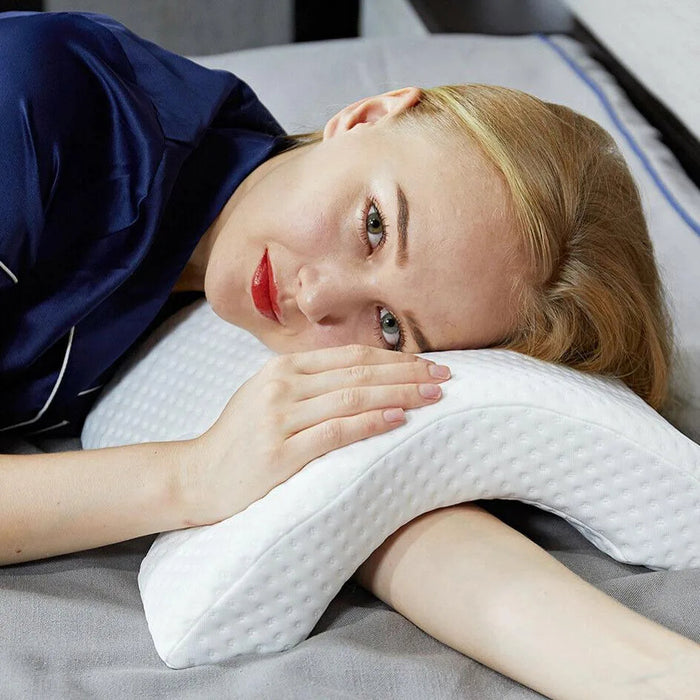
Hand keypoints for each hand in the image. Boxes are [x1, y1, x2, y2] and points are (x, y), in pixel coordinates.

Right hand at [183, 344, 450, 525]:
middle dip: (408, 374)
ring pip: (352, 397)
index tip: (428, 364)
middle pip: (358, 373)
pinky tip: (399, 420)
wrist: (196, 476)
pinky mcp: (279, 452)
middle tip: (446, 377)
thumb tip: (366, 379)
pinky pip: (335, 432)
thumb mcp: (268, 397)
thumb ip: (309, 384)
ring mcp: (279, 417)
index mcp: (283, 367)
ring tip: (434, 397)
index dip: (394, 359)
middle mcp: (282, 385)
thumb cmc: (239, 440)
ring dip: (399, 395)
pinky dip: (371, 423)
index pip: (351, 356)